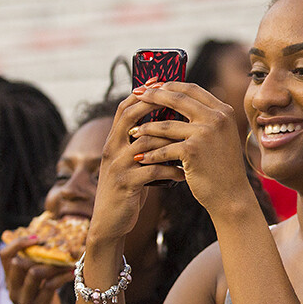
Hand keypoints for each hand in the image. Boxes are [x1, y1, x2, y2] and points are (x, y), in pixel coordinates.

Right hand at [0, 237, 70, 303]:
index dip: (18, 243)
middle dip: (41, 253)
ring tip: (70, 262)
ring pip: (35, 272)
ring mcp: (25, 301)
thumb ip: (38, 270)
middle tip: (60, 249)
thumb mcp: (37, 287)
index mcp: (11, 282)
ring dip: (55, 265)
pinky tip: (73, 273)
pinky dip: (64, 276)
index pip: (4, 255)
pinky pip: (50, 286)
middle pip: (19, 262)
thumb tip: (53, 246)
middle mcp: (13, 290)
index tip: (37, 237)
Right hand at [88, 87, 184, 246]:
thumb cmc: (129, 190)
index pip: (125, 108)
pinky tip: (185, 174)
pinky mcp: (125, 184)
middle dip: (155, 107)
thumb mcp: (134, 164)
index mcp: (115, 141)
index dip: (143, 93)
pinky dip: (172, 170)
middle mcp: (112, 149)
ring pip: (145, 143)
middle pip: (130, 117)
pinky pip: (152, 171)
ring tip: (191, 144)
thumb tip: (171, 125)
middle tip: (181, 105)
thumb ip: (146, 145)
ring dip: (171, 142)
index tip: (162, 81)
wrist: (110, 222)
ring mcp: (117, 166)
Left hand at [126, 81, 250, 217]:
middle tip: (135, 97)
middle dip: (152, 96)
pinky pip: (164, 148)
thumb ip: (205, 118)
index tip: (152, 86)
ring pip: (166, 125)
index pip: (191, 89)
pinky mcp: (193, 150)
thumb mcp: (220, 136)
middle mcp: (217, 118)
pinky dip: (151, 154)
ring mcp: (205, 134)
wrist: (231, 195)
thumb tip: (176, 100)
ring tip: (132, 132)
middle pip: (177, 99)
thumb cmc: (223, 167)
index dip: (169, 85)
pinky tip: (140, 157)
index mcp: (224, 111)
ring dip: (146, 129)